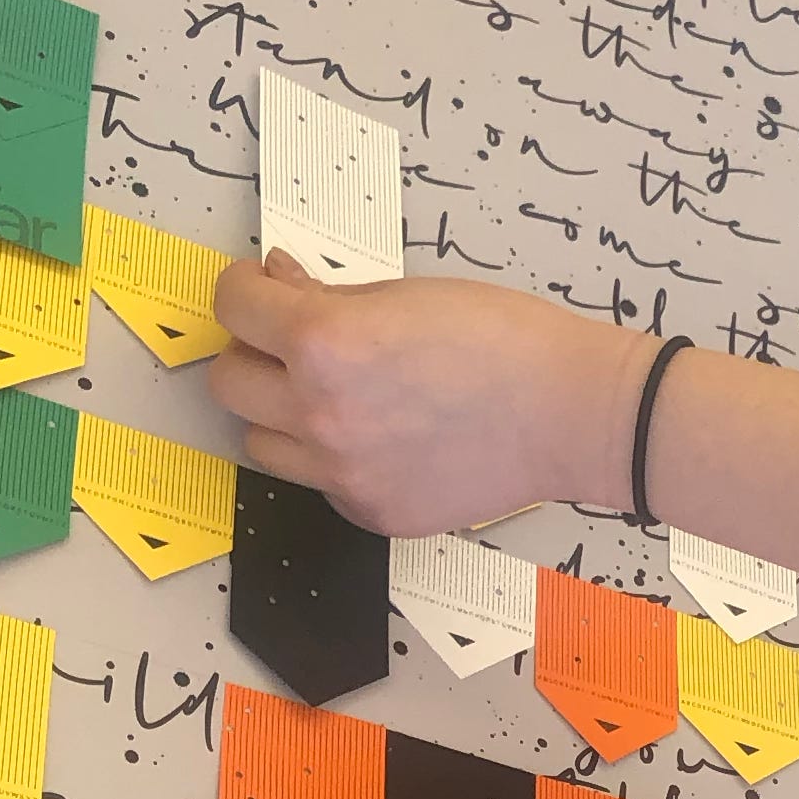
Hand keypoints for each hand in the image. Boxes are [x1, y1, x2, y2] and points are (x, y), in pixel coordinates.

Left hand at [211, 258, 647, 532]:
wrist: (569, 412)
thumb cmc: (504, 340)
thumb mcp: (404, 292)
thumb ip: (328, 297)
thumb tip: (281, 286)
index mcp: (324, 344)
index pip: (232, 308)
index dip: (243, 289)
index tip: (258, 288)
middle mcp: (320, 415)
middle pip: (229, 383)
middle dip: (252, 353)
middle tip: (291, 343)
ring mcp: (342, 474)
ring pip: (261, 443)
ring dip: (281, 413)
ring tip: (334, 396)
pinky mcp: (370, 512)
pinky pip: (319, 483)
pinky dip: (333, 458)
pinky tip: (381, 435)